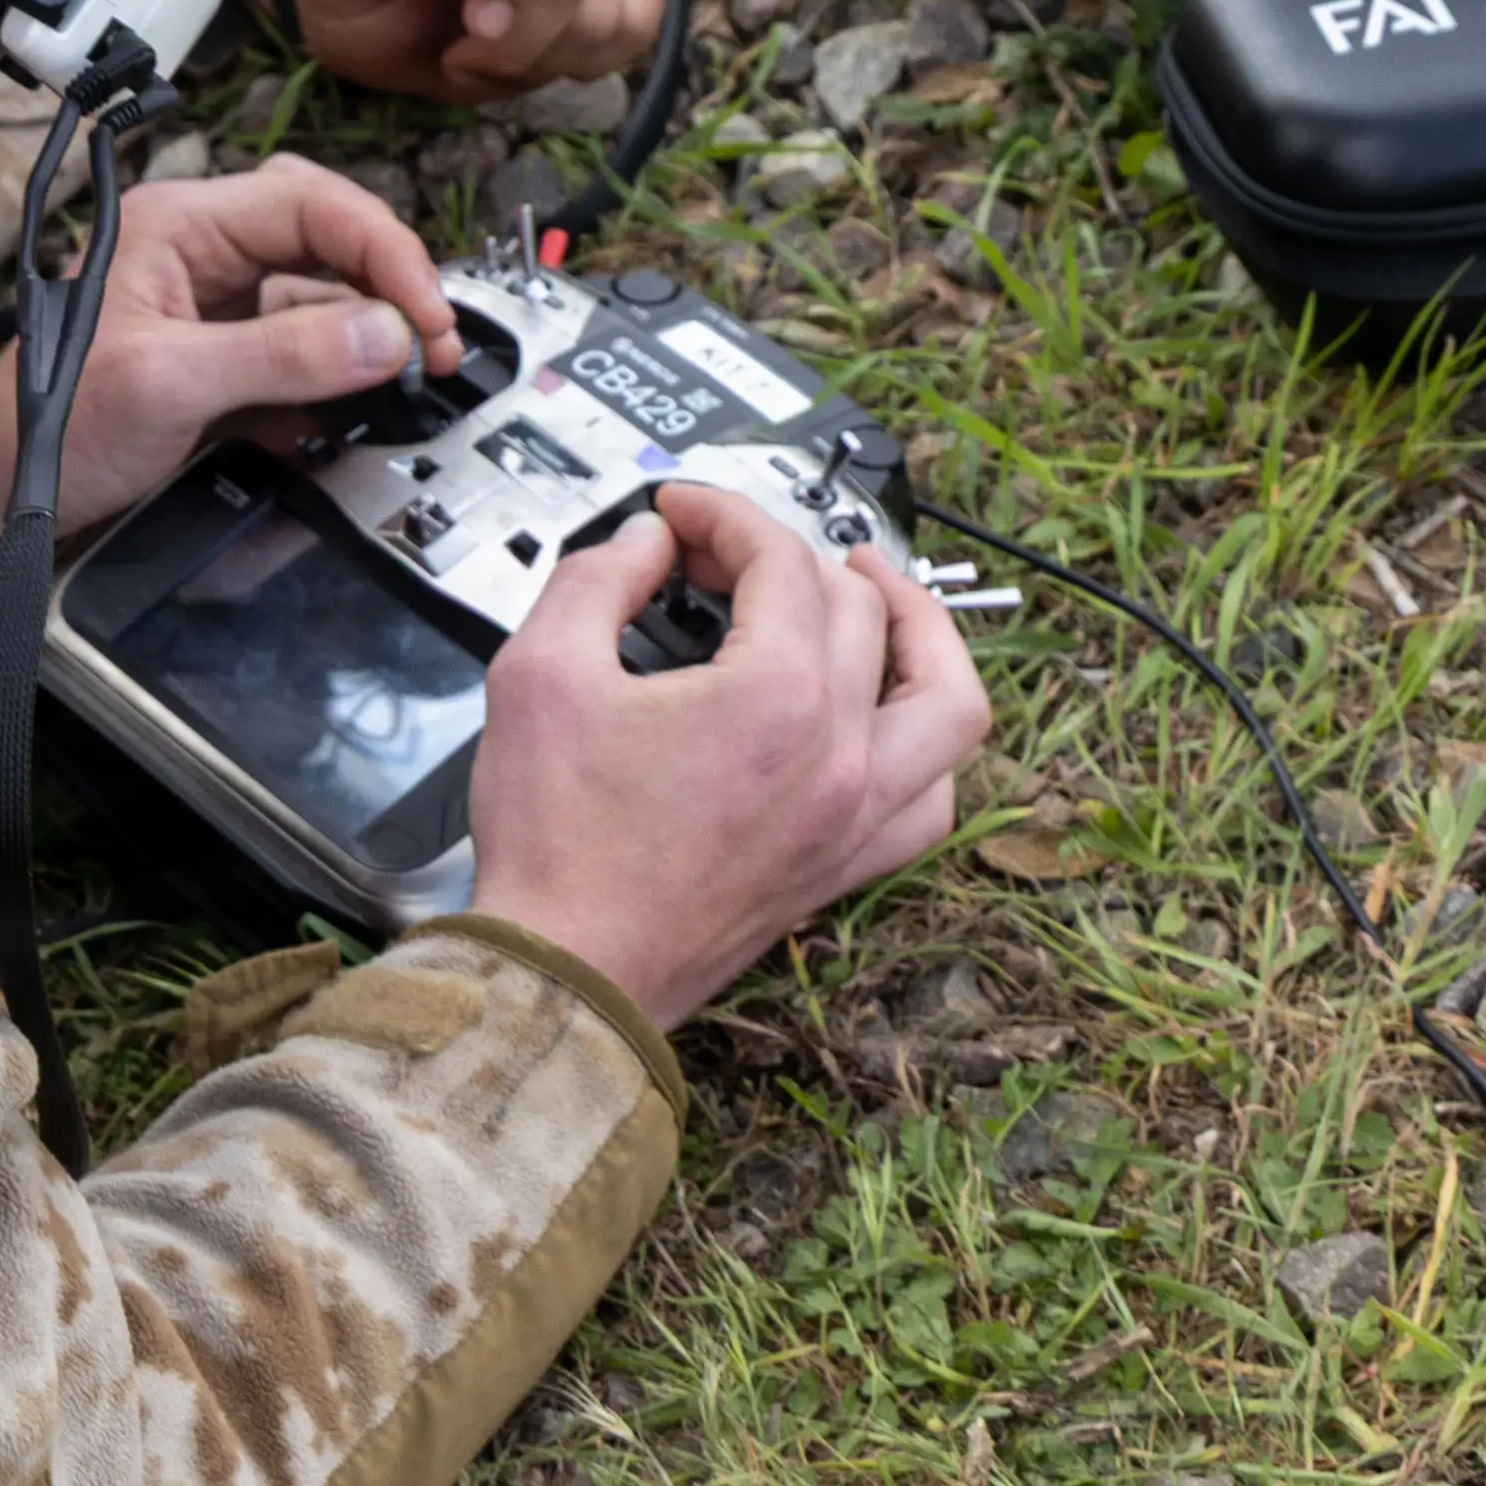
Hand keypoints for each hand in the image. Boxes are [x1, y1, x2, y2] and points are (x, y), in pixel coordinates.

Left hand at [0, 157, 459, 546]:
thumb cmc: (48, 429)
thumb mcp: (170, 385)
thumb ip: (285, 355)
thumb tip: (391, 333)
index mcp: (180, 224)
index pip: (313, 204)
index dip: (385, 252)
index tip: (429, 317)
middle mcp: (203, 251)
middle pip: (328, 238)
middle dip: (389, 285)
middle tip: (437, 347)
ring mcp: (215, 306)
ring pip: (324, 297)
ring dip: (372, 335)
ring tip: (411, 381)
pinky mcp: (224, 361)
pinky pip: (305, 351)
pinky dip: (341, 378)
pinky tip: (361, 409)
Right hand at [463, 484, 988, 1027]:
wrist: (566, 972)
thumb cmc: (557, 847)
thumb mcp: (539, 673)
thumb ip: (596, 578)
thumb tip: (645, 543)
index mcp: (775, 699)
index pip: (778, 559)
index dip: (723, 514)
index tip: (681, 514)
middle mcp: (838, 756)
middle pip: (855, 607)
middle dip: (787, 555)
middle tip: (722, 555)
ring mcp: (852, 816)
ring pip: (947, 700)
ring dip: (918, 632)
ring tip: (875, 596)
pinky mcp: (843, 865)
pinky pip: (931, 798)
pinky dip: (924, 745)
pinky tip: (885, 719)